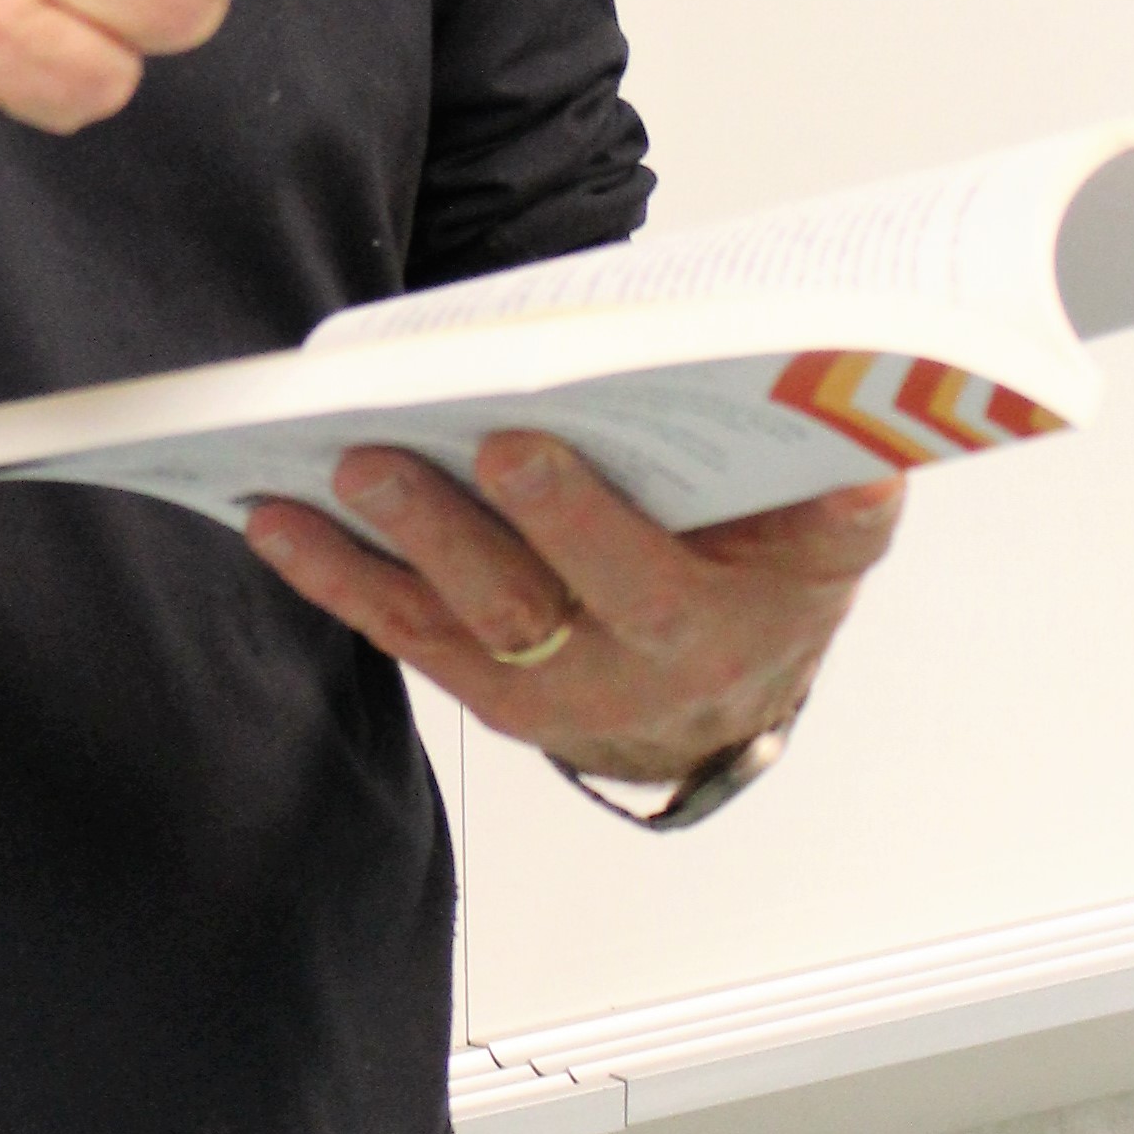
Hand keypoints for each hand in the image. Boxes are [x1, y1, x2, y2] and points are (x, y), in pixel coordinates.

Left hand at [244, 431, 902, 779]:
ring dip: (374, 549)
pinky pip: (400, 631)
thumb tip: (859, 441)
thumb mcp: (840, 538)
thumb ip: (850, 495)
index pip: (640, 578)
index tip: (520, 441)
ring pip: (448, 623)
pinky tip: (274, 517)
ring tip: (322, 471)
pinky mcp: (481, 683)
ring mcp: (540, 689)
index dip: (577, 518)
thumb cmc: (778, 576)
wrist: (731, 692)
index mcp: (709, 631)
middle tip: (388, 453)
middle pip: (523, 608)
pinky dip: (334, 575)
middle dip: (451, 530)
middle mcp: (617, 678)